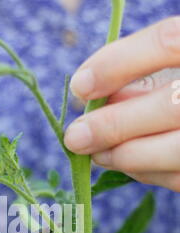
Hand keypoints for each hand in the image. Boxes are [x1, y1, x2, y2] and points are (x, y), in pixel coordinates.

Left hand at [64, 16, 179, 191]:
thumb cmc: (177, 95)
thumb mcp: (167, 77)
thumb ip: (137, 84)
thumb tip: (91, 103)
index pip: (168, 42)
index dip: (119, 63)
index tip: (80, 85)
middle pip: (170, 106)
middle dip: (114, 125)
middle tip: (75, 137)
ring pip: (173, 149)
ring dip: (124, 155)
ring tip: (96, 153)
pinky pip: (175, 177)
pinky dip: (143, 171)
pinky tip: (124, 162)